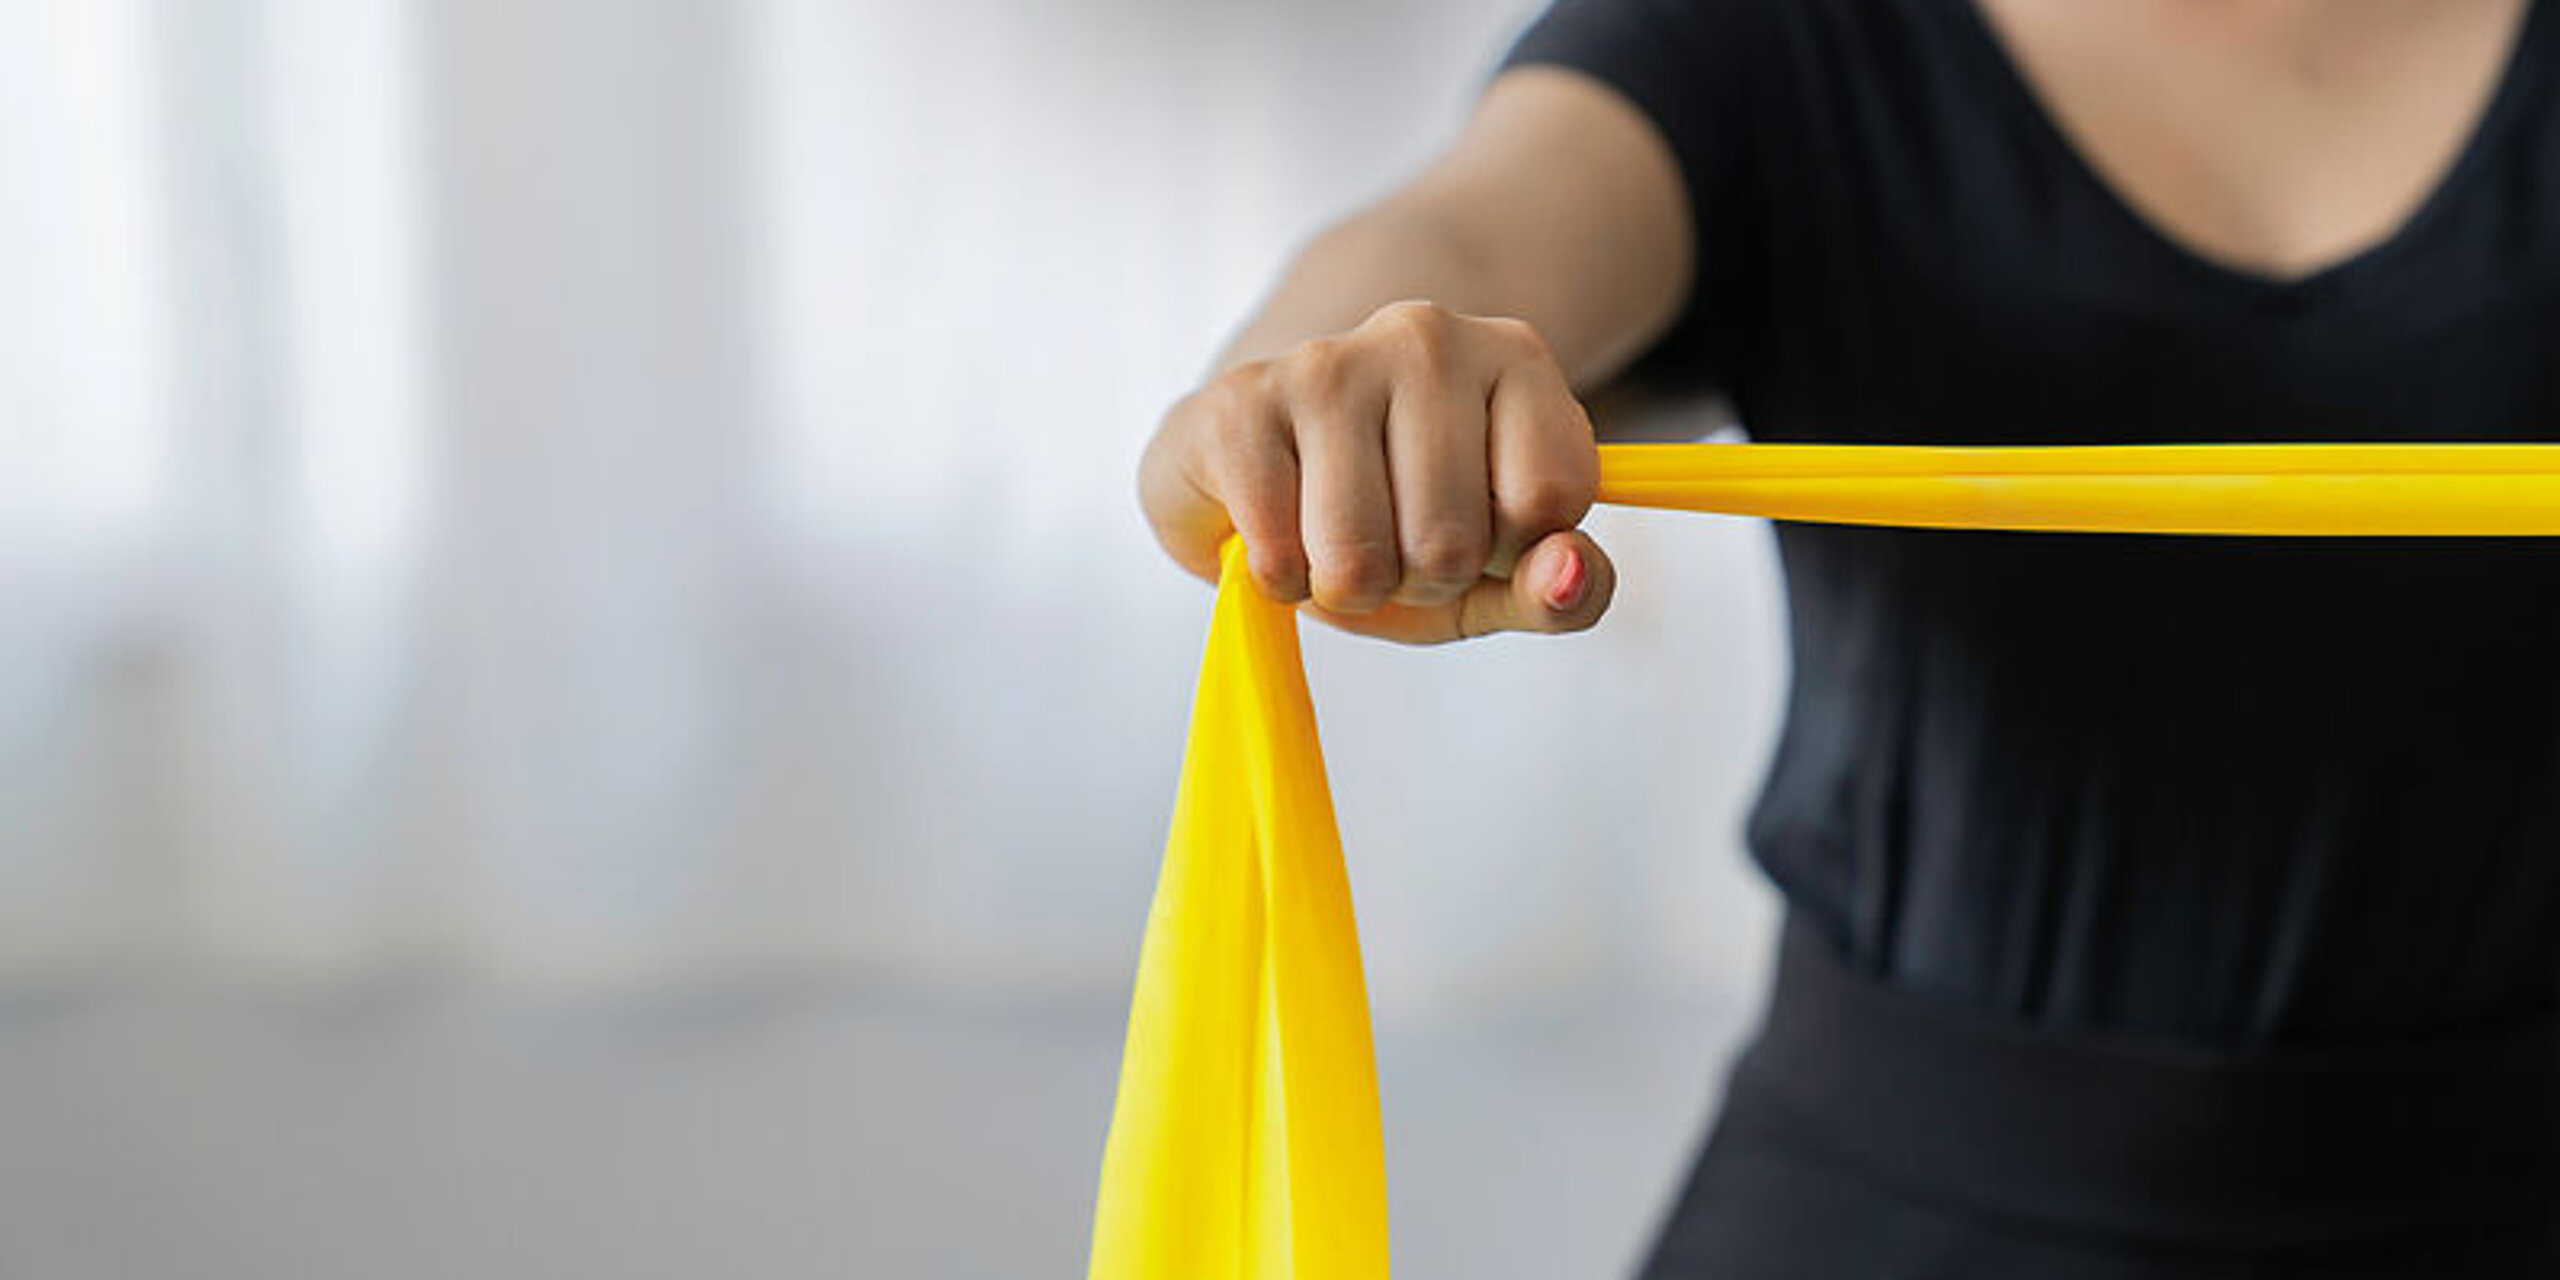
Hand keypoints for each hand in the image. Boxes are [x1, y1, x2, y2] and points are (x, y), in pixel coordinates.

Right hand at [1139, 300, 1614, 643]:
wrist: (1271, 452)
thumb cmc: (1400, 515)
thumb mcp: (1499, 573)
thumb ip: (1562, 589)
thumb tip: (1568, 576)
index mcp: (1516, 358)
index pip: (1550, 501)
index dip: (1508, 553)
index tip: (1478, 526)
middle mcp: (1428, 338)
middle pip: (1451, 540)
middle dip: (1418, 579)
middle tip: (1390, 539)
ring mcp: (1329, 360)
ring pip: (1360, 557)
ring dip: (1345, 587)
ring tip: (1331, 537)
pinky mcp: (1240, 400)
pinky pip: (1279, 556)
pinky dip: (1279, 580)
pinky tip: (1275, 529)